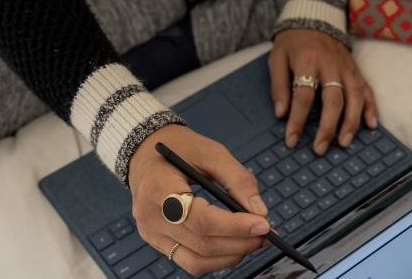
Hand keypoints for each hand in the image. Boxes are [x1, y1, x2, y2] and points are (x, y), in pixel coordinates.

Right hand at [128, 125, 270, 275]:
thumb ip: (238, 180)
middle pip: (201, 243)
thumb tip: (260, 212)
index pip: (199, 219)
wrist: (145, 152)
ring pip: (197, 261)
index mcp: (158, 188)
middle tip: (266, 233)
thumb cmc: (179, 148)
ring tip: (253, 240)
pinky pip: (190, 262)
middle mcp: (149, 216)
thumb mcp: (212, 152)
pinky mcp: (157, 242)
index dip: (234, 226)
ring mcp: (151, 233)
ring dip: (231, 255)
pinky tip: (233, 245)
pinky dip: (217, 259)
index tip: (263, 224)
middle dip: (240, 242)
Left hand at [270, 29, 377, 154]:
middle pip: (333, 100)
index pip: (303, 96)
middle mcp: (332, 67)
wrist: (315, 21)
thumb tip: (280, 114)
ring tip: (344, 143)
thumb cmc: (293, 44)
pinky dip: (371, 108)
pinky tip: (372, 126)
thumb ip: (279, 86)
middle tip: (319, 149)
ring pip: (355, 98)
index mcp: (308, 62)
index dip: (297, 120)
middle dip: (327, 127)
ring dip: (351, 123)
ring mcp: (348, 70)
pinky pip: (368, 91)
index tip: (291, 140)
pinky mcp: (357, 72)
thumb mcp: (277, 58)